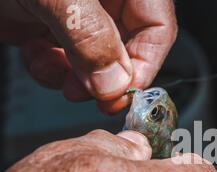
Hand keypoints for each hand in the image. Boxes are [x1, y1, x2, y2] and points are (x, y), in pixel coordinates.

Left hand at [0, 0, 176, 113]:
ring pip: (96, 61)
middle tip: (92, 95)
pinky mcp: (52, 26)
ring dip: (77, 78)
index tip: (125, 92)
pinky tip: (36, 57)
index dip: (146, 62)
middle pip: (128, 49)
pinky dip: (51, 69)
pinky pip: (65, 60)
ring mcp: (78, 14)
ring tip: (59, 76)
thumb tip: (116, 84)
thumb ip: (91, 38)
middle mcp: (105, 0)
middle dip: (107, 76)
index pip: (158, 27)